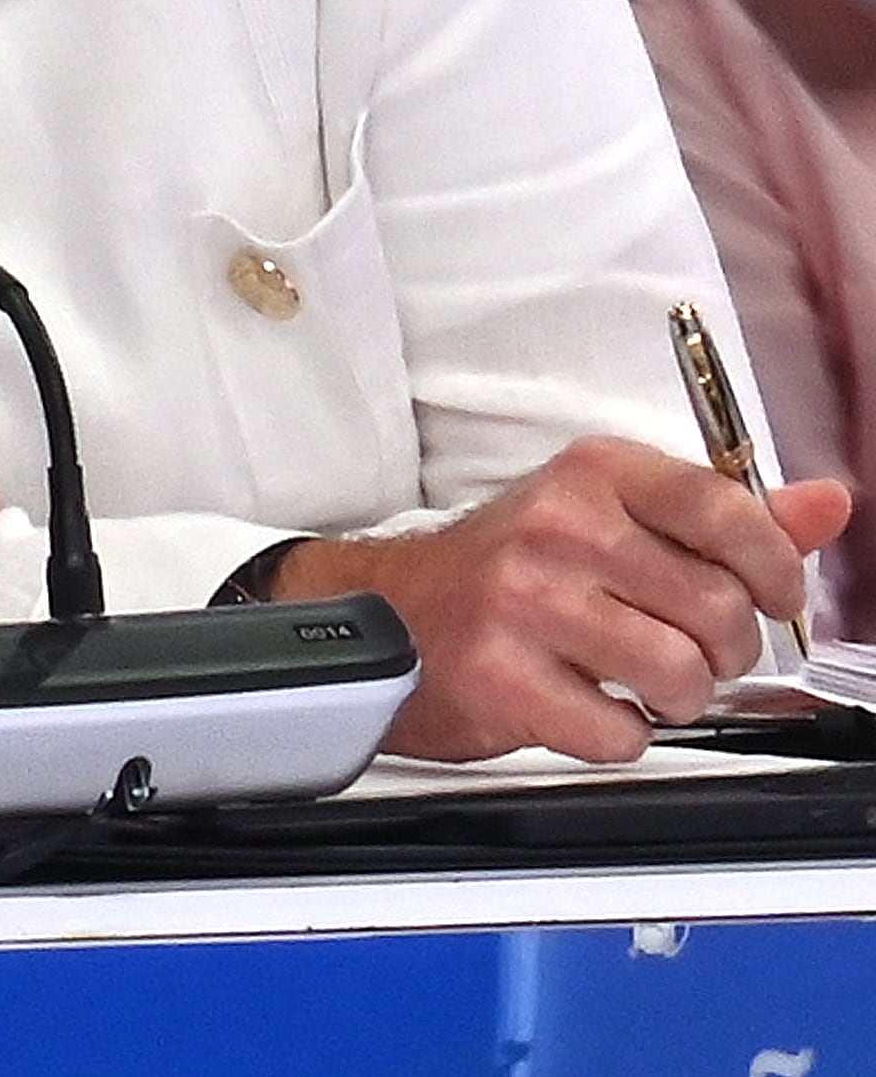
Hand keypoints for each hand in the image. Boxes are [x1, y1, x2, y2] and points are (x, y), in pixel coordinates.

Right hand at [273, 436, 852, 761]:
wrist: (383, 617)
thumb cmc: (505, 571)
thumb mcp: (607, 517)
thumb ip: (723, 516)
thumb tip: (829, 504)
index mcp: (591, 475)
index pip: (725, 508)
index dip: (774, 566)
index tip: (772, 595)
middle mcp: (557, 528)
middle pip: (717, 608)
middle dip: (725, 650)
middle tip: (693, 651)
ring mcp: (525, 603)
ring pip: (681, 675)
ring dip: (678, 698)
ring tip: (644, 684)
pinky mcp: (503, 678)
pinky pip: (621, 734)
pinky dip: (618, 736)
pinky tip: (586, 706)